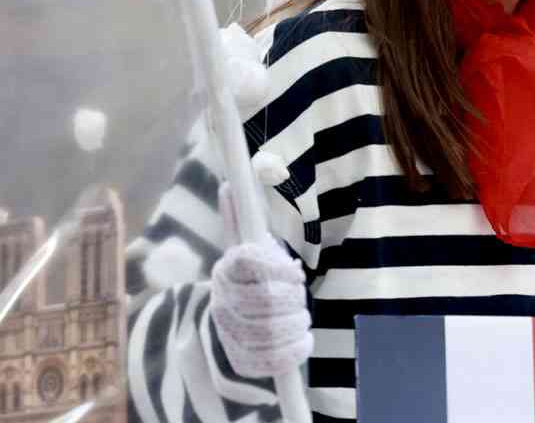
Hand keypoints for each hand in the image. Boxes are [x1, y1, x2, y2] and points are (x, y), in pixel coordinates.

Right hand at [210, 183, 312, 377]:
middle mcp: (223, 302)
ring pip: (273, 329)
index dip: (278, 269)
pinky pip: (273, 359)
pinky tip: (301, 340)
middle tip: (300, 295)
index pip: (250, 263)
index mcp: (226, 271)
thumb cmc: (253, 278)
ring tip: (300, 318)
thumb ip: (241, 219)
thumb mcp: (249, 247)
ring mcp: (230, 333)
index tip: (295, 273)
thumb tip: (231, 186)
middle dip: (293, 298)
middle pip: (267, 299)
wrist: (237, 324)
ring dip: (296, 322)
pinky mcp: (241, 360)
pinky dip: (294, 350)